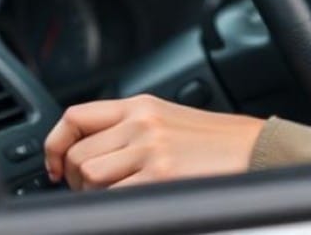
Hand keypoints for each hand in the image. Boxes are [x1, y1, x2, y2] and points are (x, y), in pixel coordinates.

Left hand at [43, 95, 264, 189]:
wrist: (256, 150)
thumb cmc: (217, 142)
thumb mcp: (168, 119)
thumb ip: (129, 128)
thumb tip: (84, 155)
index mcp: (142, 105)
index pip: (75, 117)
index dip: (54, 145)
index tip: (55, 165)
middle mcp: (142, 123)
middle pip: (77, 155)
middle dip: (75, 181)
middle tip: (94, 191)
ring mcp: (151, 150)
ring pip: (88, 176)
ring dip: (95, 195)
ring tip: (120, 195)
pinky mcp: (159, 177)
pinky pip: (111, 198)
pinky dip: (114, 205)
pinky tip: (136, 201)